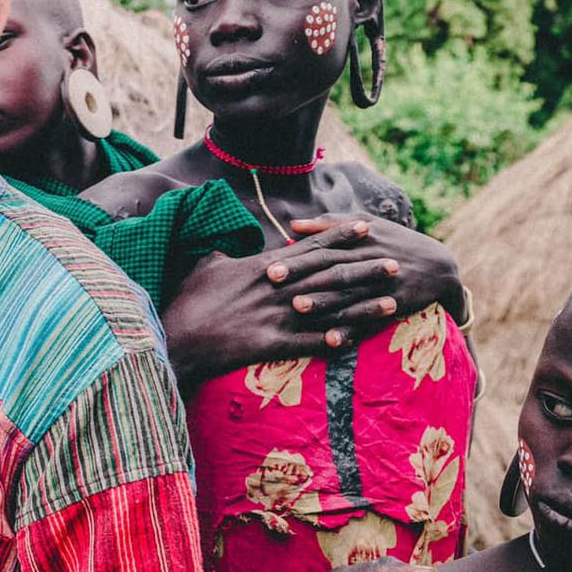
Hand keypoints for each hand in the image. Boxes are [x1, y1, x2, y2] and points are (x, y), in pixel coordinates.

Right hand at [161, 221, 377, 379]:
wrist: (176, 334)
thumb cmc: (186, 299)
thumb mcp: (204, 266)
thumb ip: (224, 253)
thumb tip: (227, 245)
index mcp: (263, 266)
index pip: (310, 248)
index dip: (340, 237)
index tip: (365, 228)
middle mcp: (276, 288)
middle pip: (329, 275)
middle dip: (364, 269)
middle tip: (395, 263)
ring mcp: (275, 316)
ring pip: (329, 309)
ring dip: (362, 307)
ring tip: (391, 302)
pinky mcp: (270, 344)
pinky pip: (308, 343)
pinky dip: (333, 342)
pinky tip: (357, 340)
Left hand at [275, 215, 465, 337]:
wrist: (441, 267)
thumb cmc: (394, 242)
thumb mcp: (367, 225)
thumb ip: (329, 224)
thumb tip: (293, 225)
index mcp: (360, 241)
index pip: (323, 249)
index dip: (297, 258)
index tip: (270, 266)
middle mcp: (370, 261)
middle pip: (332, 269)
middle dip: (303, 276)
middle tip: (274, 282)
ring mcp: (383, 285)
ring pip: (349, 294)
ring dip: (324, 301)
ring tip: (298, 307)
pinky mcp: (394, 305)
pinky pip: (369, 319)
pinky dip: (352, 329)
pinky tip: (331, 339)